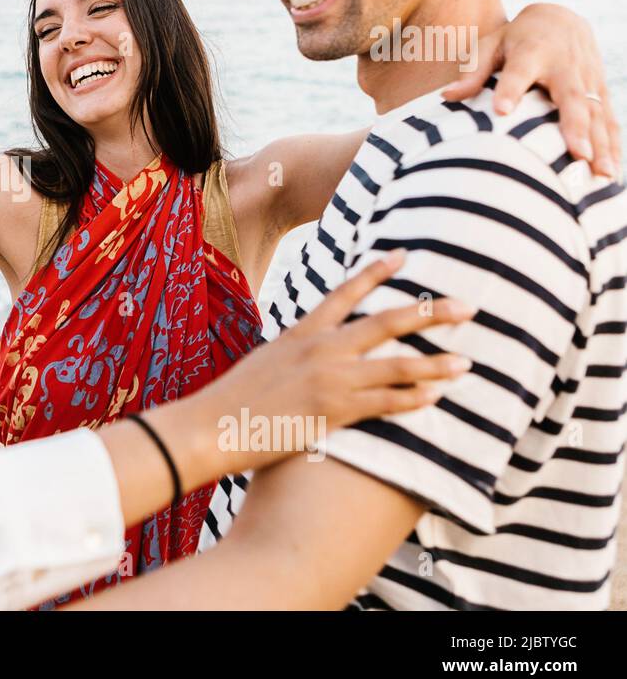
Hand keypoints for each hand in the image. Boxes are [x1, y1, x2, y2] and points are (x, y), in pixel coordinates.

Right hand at [196, 250, 473, 465]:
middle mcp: (320, 348)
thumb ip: (294, 353)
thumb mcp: (265, 361)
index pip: (345, 292)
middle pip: (386, 322)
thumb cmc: (233, 399)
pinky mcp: (333, 411)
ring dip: (434, 363)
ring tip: (465, 362)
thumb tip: (309, 351)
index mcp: (302, 331)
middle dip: (429, 313)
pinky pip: (384, 403)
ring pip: (395, 365)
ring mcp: (329, 378)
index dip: (376, 271)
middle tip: (467, 306)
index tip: (403, 254)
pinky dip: (412, 399)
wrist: (212, 424)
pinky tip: (435, 397)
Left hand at [441, 3, 618, 178]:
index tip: (502, 111)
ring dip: (602, 144)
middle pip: (571, 97)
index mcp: (532, 51)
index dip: (511, 89)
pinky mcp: (600, 91)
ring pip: (598, 112)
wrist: (560, 17)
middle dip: (576, 126)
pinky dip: (613, 145)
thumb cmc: (515, 38)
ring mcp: (587, 79)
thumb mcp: (490, 45)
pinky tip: (610, 174)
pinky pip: (609, 119)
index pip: (519, 71)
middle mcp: (565, 65)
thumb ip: (472, 72)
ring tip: (602, 175)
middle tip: (578, 155)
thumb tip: (447, 96)